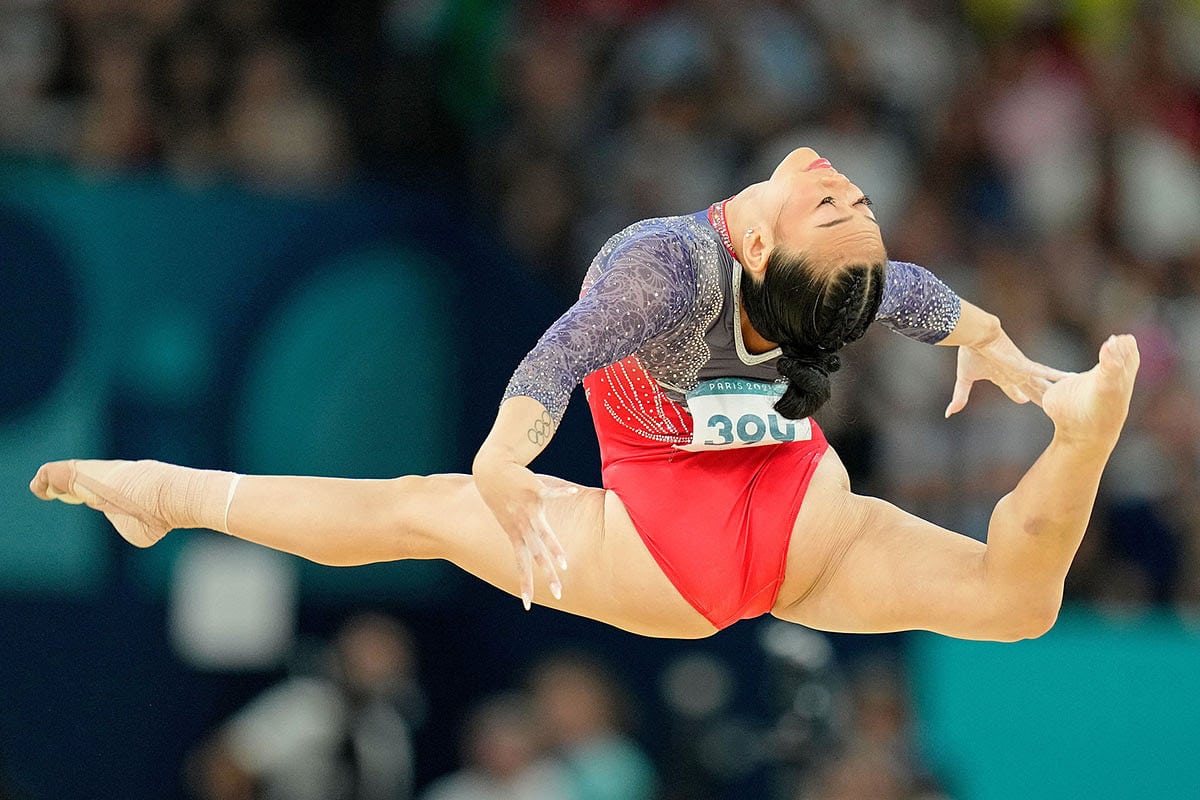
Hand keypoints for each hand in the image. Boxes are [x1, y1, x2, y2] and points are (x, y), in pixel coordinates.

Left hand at [472, 458, 572, 609]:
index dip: (524, 584)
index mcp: (515, 533)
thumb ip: (523, 528)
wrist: (492, 471)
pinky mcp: (535, 491)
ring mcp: (530, 510)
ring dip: (555, 550)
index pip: (521, 564)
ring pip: (544, 534)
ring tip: (565, 564)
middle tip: (558, 594)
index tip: (527, 605)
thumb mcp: (509, 516)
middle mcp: (523, 525)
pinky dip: (563, 493)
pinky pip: (552, 494)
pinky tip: (574, 493)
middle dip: (548, 575)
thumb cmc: (501, 493)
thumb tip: (534, 536)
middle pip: (537, 556)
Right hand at [945, 327, 1069, 416]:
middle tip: (1054, 405)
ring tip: (1071, 394)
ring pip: (1042, 384)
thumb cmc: (970, 353)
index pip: (1013, 389)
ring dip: (1054, 390)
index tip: (1024, 400)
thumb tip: (949, 413)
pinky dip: (1057, 375)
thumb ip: (960, 396)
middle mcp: (1015, 374)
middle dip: (1041, 397)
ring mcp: (1022, 369)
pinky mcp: (1025, 364)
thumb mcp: (964, 379)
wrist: (976, 335)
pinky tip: (1072, 377)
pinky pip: (1045, 372)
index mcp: (1001, 376)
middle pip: (1031, 389)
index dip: (1018, 396)